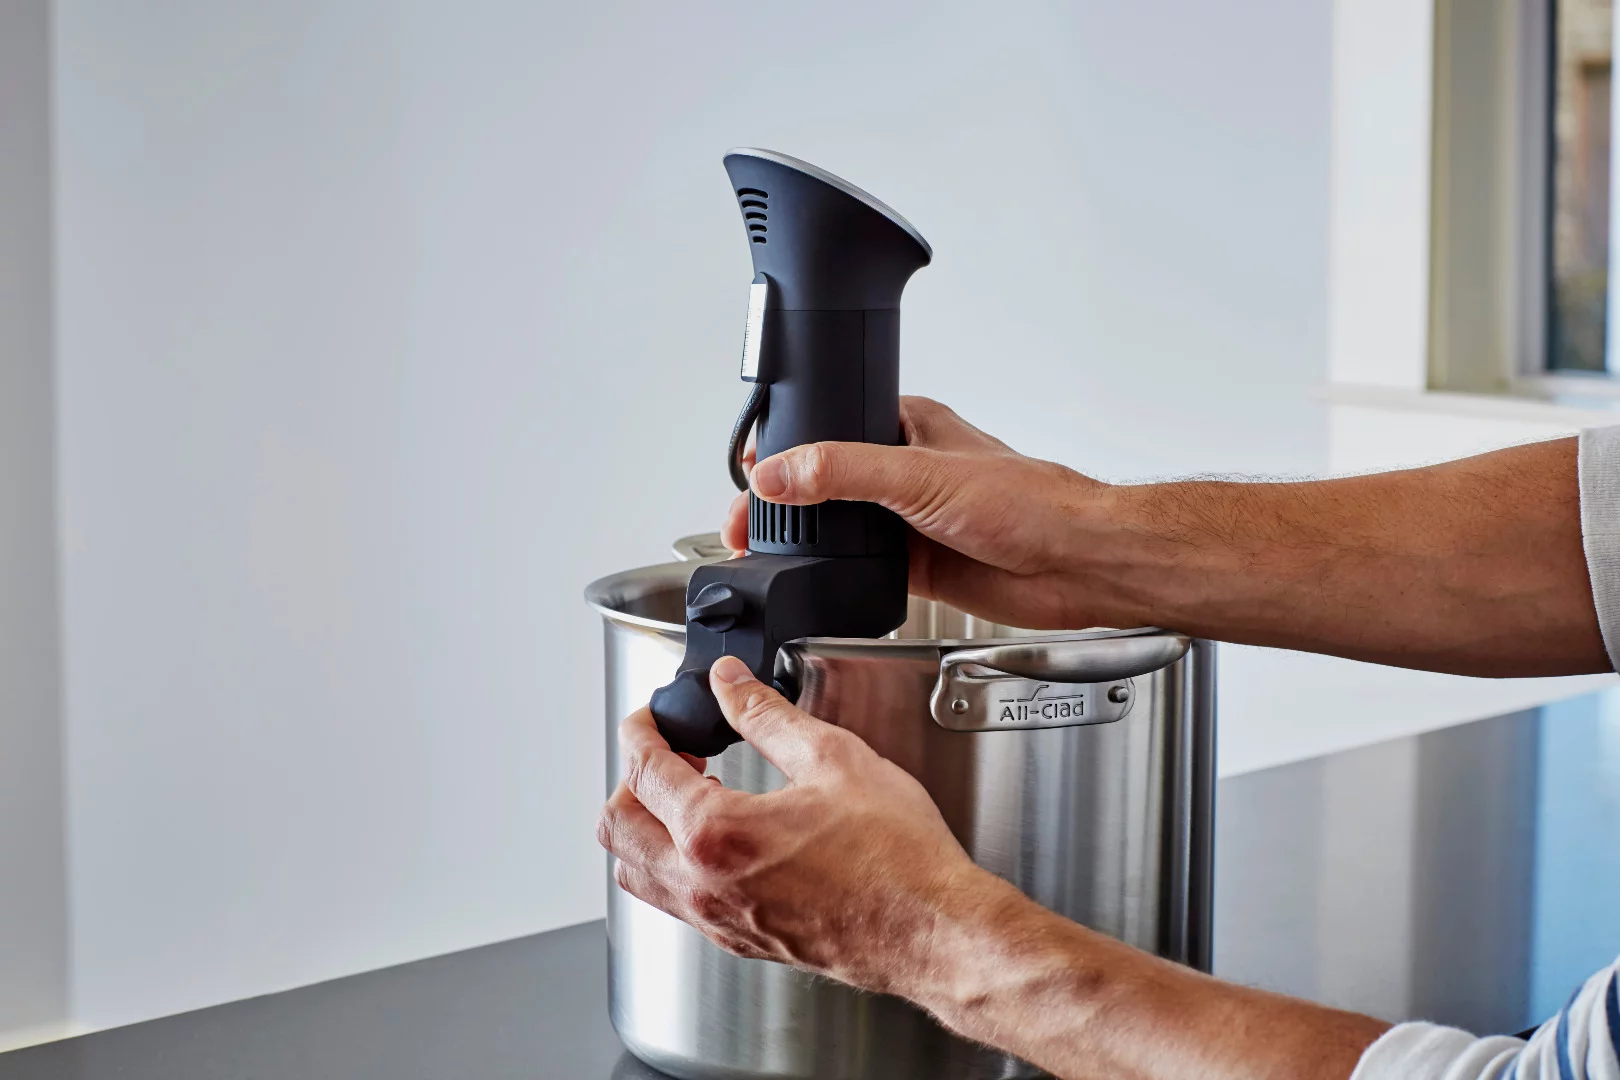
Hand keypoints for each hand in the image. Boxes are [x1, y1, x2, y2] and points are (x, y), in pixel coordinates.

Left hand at [595, 654, 1004, 996]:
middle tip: (667, 751)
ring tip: (686, 792)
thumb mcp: (832, 758)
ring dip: (644, 825)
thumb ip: (766, 714)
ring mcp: (718, 921)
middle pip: (617, 828)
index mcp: (716, 834)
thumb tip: (729, 683)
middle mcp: (703, 886)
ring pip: (636, 873)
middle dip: (630, 779)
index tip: (654, 715)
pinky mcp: (740, 941)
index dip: (642, 730)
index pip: (643, 771)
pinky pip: (673, 901)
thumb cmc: (896, 858)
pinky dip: (670, 861)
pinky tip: (717, 837)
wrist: (932, 931)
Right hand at [720, 396, 1119, 628]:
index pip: (830, 426)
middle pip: (826, 482)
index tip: (749, 472)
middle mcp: (906, 470)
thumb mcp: (921, 475)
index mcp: (909, 427)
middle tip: (745, 524)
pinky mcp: (918, 564)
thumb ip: (844, 473)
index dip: (786, 447)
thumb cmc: (1031, 502)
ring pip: (840, 527)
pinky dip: (834, 572)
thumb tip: (780, 472)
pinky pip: (861, 567)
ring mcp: (910, 519)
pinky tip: (815, 578)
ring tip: (763, 552)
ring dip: (807, 539)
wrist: (1076, 565)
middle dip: (785, 501)